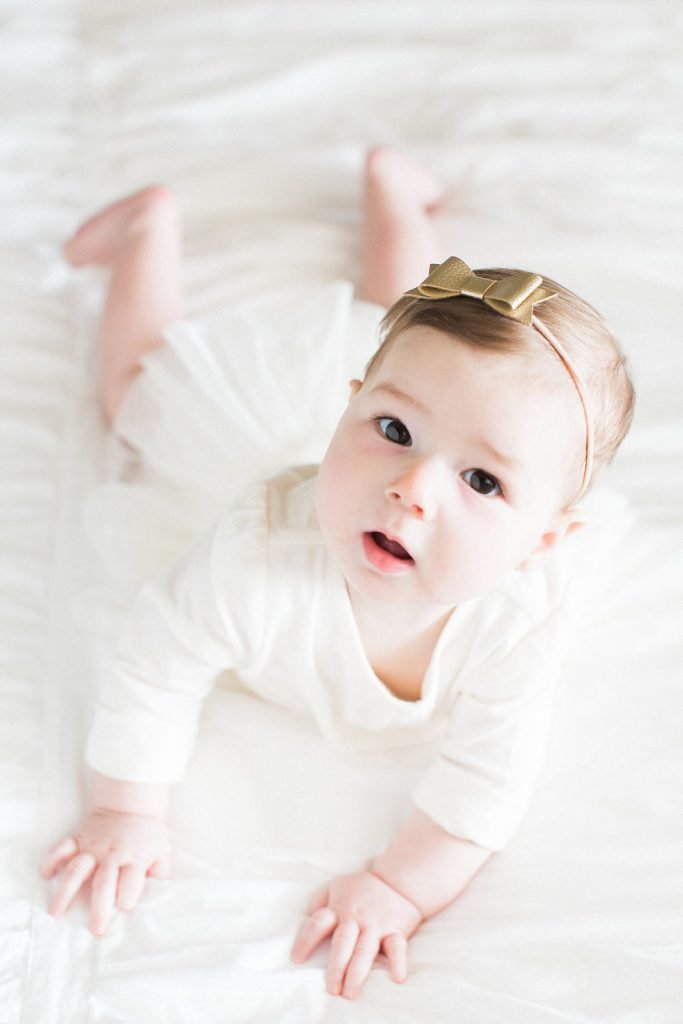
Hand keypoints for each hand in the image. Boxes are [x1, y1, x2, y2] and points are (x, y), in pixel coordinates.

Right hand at [41, 809, 170, 935]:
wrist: (130, 805)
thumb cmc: (147, 833)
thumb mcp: (162, 851)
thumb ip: (159, 873)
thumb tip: (156, 895)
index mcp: (134, 858)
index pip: (131, 881)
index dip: (129, 895)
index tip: (124, 907)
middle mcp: (112, 855)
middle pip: (104, 883)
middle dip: (100, 907)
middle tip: (96, 929)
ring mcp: (92, 847)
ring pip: (77, 869)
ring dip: (66, 891)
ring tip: (56, 913)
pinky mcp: (78, 839)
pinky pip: (62, 848)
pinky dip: (52, 860)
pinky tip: (47, 875)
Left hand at [290, 870, 422, 998]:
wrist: (398, 880)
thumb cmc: (362, 888)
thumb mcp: (336, 886)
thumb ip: (319, 902)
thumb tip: (307, 919)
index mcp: (339, 907)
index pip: (318, 923)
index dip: (306, 941)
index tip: (297, 960)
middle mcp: (356, 917)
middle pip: (343, 942)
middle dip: (336, 967)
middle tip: (332, 990)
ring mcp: (376, 925)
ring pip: (365, 950)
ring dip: (357, 973)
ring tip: (350, 993)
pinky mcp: (396, 930)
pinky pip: (397, 947)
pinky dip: (398, 962)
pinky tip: (397, 978)